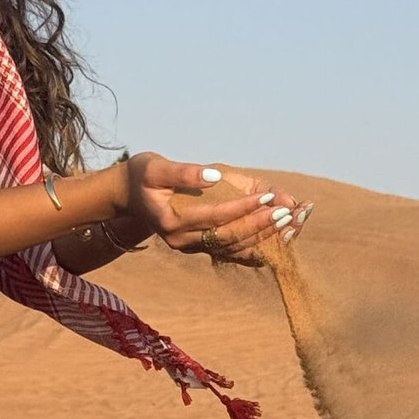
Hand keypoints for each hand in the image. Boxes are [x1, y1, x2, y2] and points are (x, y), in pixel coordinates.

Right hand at [118, 156, 311, 262]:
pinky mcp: (200, 248)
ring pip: (234, 249)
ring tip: (291, 223)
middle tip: (289, 212)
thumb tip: (214, 174)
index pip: (215, 216)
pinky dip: (258, 244)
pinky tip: (280, 237)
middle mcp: (183, 241)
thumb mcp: (155, 167)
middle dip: (260, 225)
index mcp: (172, 223)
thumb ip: (183, 171)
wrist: (127, 196)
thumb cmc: (142, 176)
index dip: (243, 207)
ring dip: (264, 237)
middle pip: (229, 238)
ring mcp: (191, 248)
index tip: (268, 197)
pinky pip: (233, 252)